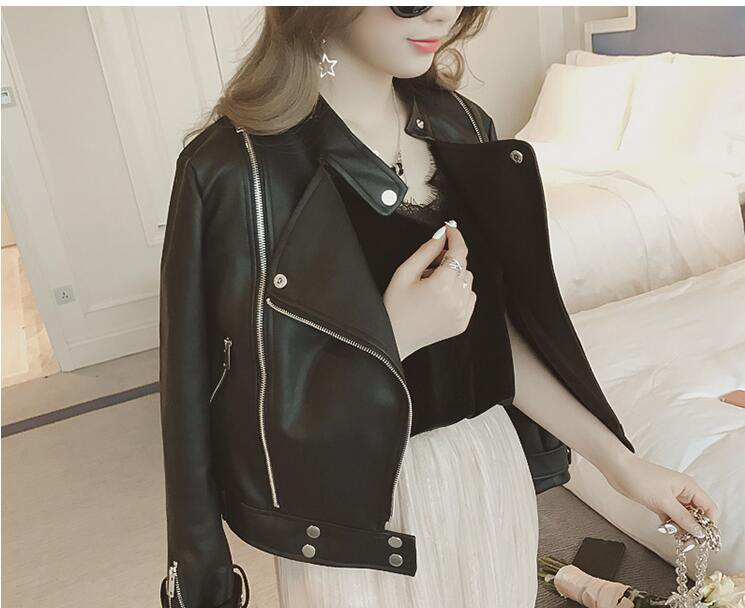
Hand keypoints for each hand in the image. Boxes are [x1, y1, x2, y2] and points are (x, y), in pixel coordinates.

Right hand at [383, 220, 475, 359]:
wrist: (394, 339)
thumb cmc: (394, 309)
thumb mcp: (404, 273)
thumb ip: (426, 252)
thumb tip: (441, 236)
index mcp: (442, 286)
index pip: (458, 252)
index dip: (456, 236)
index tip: (451, 229)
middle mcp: (456, 300)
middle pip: (463, 265)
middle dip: (449, 259)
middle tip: (429, 265)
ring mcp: (462, 313)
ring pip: (468, 280)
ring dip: (454, 276)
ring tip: (431, 284)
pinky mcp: (463, 322)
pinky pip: (470, 297)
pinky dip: (459, 292)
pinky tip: (440, 296)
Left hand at [602, 452, 720, 537]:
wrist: (617, 470)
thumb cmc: (640, 478)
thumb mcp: (663, 500)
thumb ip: (682, 517)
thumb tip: (700, 532)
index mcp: (689, 487)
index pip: (709, 508)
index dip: (710, 524)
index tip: (703, 538)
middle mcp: (683, 492)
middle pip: (698, 515)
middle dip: (694, 529)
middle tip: (687, 541)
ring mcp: (671, 498)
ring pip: (684, 518)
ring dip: (680, 528)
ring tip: (671, 532)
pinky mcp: (660, 503)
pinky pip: (671, 518)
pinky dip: (670, 525)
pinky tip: (664, 528)